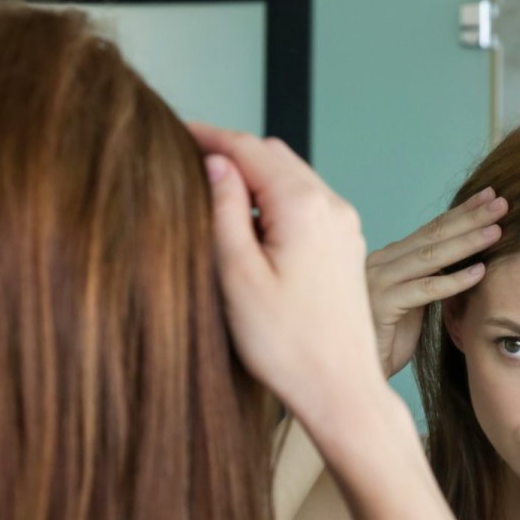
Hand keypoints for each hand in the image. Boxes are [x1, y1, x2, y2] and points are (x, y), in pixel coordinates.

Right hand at [189, 124, 382, 420]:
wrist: (339, 388)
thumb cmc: (285, 344)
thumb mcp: (238, 275)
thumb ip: (224, 211)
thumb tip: (216, 163)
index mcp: (302, 206)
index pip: (248, 148)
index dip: (208, 136)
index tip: (174, 131)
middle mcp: (331, 206)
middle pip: (274, 156)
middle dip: (231, 152)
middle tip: (187, 160)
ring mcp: (344, 227)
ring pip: (292, 179)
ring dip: (254, 178)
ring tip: (212, 194)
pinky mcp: (346, 248)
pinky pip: (307, 205)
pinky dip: (275, 201)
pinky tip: (249, 227)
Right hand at [366, 191, 503, 375]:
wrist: (354, 371)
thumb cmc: (385, 342)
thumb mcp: (412, 303)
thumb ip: (428, 278)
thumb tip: (462, 260)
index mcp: (388, 259)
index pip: (430, 230)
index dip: (461, 212)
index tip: (490, 198)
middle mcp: (380, 263)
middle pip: (432, 235)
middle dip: (469, 218)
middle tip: (501, 203)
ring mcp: (378, 281)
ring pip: (430, 257)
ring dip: (466, 242)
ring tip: (496, 231)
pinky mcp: (381, 305)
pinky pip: (424, 289)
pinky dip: (453, 281)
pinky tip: (478, 272)